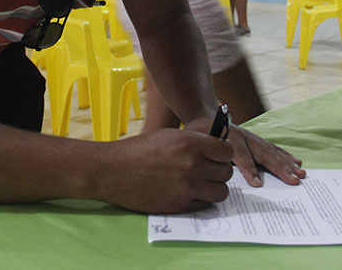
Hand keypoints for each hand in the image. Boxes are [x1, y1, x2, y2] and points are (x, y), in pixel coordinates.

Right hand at [102, 128, 233, 213]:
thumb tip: (216, 148)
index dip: (224, 154)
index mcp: (190, 143)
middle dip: (219, 171)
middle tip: (208, 170)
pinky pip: (205, 205)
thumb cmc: (140, 150)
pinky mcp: (180, 205)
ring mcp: (187, 187)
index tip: (218, 156)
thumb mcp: (169, 136)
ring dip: (214, 187)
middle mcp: (192, 165)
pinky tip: (188, 191)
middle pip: (226, 173)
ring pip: (221, 192)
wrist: (114, 171)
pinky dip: (201, 199)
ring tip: (201, 182)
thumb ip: (195, 141)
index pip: (227, 151)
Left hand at [185, 116, 304, 187]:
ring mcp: (252, 137)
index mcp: (229, 138)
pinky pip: (273, 148)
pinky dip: (285, 155)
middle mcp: (244, 136)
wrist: (203, 115)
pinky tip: (296, 162)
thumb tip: (216, 171)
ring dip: (287, 163)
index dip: (249, 169)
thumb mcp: (196, 141)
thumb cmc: (199, 133)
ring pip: (272, 151)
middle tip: (293, 180)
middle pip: (263, 153)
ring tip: (300, 173)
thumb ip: (207, 154)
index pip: (240, 155)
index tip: (257, 184)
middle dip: (279, 168)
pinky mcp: (256, 140)